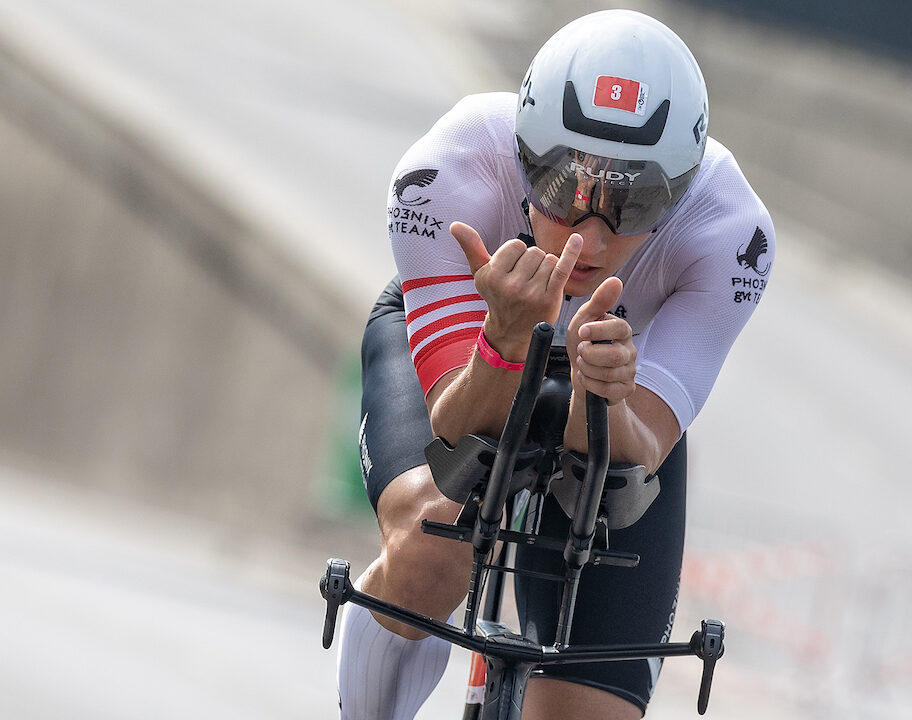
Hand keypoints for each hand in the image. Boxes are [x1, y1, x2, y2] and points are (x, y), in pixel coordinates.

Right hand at [450, 221, 581, 361]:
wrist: (512, 331)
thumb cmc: (497, 296)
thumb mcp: (480, 274)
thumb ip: (471, 247)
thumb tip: (455, 225)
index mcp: (491, 276)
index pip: (516, 245)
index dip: (516, 255)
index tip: (512, 271)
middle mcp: (510, 286)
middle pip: (534, 252)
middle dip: (532, 262)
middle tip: (525, 281)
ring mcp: (530, 293)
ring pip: (548, 259)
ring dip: (546, 268)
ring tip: (536, 285)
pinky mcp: (549, 298)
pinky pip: (562, 268)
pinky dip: (571, 252)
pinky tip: (577, 239)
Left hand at [567, 277, 636, 403]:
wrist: (579, 372)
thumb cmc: (583, 343)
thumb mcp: (584, 320)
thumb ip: (598, 302)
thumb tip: (615, 280)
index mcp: (622, 331)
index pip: (620, 328)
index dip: (599, 330)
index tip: (581, 331)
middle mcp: (630, 350)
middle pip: (615, 356)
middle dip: (589, 355)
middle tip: (580, 351)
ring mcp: (629, 371)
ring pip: (610, 374)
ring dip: (587, 369)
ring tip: (582, 364)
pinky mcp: (625, 388)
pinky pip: (609, 390)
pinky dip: (591, 384)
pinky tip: (586, 377)